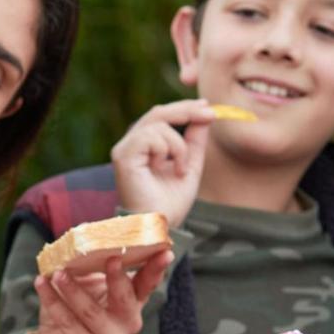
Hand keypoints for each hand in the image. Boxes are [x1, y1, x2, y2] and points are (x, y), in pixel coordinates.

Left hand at [24, 251, 171, 333]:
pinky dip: (51, 300)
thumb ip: (88, 263)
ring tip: (57, 272)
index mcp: (130, 303)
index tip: (165, 252)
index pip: (147, 284)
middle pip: (126, 300)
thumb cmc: (71, 309)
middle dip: (118, 278)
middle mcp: (126, 324)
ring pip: (91, 312)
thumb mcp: (82, 283)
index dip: (156, 269)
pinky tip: (41, 283)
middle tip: (111, 258)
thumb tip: (84, 232)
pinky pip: (67, 322)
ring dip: (73, 289)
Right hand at [112, 100, 215, 225]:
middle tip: (210, 114)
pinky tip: (168, 168)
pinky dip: (167, 150)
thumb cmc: (171, 203)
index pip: (161, 116)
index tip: (209, 107)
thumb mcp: (190, 165)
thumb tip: (205, 113)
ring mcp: (124, 149)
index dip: (184, 108)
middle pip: (158, 112)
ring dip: (179, 145)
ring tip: (182, 169)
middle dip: (186, 110)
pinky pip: (150, 136)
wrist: (160, 226)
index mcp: (144, 146)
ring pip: (158, 124)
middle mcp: (131, 144)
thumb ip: (194, 140)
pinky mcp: (123, 156)